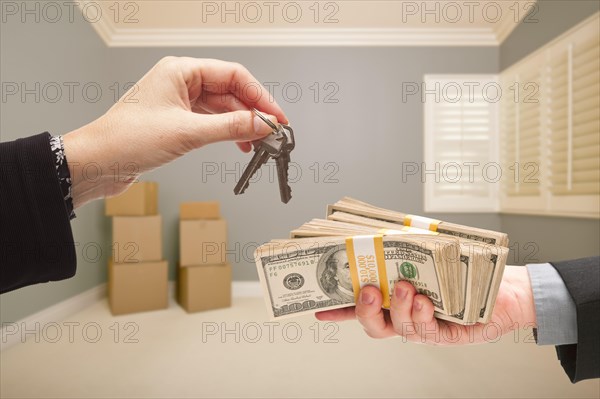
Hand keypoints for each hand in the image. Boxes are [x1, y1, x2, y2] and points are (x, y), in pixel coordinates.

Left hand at [63, 57, 287, 207]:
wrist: (98, 162)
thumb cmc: (128, 139)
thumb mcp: (188, 133)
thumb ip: (230, 128)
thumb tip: (262, 124)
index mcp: (181, 70)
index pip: (233, 75)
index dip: (259, 96)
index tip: (276, 116)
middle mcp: (181, 82)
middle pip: (230, 91)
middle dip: (252, 112)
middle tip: (272, 132)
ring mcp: (179, 101)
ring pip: (221, 108)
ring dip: (241, 125)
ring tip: (258, 142)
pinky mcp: (177, 120)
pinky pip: (210, 121)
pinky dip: (226, 132)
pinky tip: (239, 144)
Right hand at [316, 266, 536, 344]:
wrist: (500, 288)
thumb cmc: (461, 270)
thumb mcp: (429, 254)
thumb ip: (406, 248)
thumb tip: (384, 229)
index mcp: (392, 299)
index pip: (359, 306)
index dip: (338, 308)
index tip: (318, 307)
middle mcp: (402, 316)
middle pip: (372, 323)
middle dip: (363, 309)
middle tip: (367, 290)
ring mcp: (420, 326)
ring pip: (396, 326)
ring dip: (397, 306)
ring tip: (404, 288)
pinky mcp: (442, 334)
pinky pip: (425, 329)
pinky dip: (422, 313)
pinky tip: (425, 301)